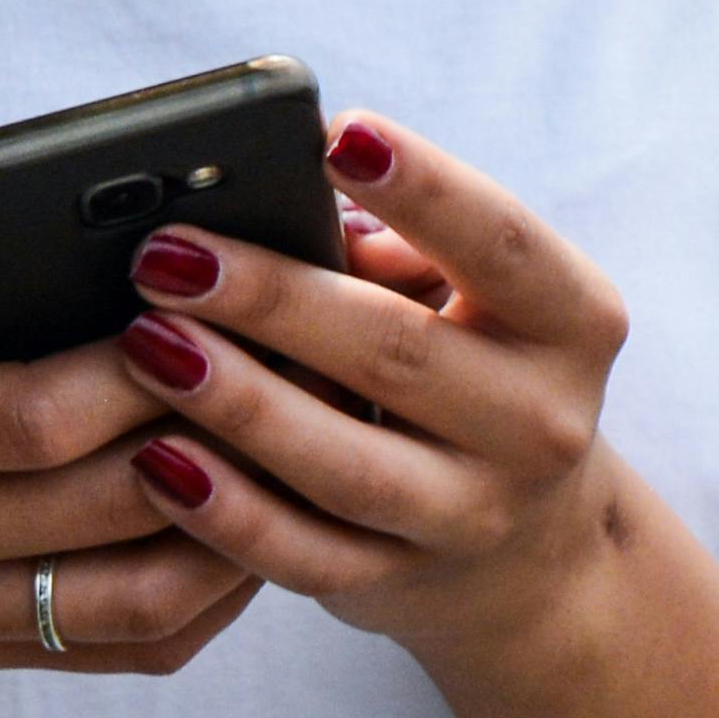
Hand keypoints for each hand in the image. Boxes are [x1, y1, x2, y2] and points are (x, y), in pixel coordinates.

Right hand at [0, 213, 258, 697]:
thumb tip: (22, 203)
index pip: (29, 417)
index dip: (142, 367)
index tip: (217, 296)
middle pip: (106, 503)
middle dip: (219, 425)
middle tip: (296, 352)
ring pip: (138, 595)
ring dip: (238, 522)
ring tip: (292, 434)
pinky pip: (122, 647)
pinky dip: (206, 597)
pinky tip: (248, 522)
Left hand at [105, 111, 630, 664]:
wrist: (527, 547)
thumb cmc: (465, 365)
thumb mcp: (468, 299)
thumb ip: (392, 249)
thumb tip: (273, 191)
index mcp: (571, 320)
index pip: (503, 242)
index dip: (425, 187)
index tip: (335, 133)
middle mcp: (541, 424)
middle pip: (399, 353)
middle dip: (273, 299)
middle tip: (167, 254)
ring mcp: (475, 516)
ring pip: (348, 466)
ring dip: (238, 405)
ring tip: (146, 346)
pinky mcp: (404, 585)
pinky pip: (306, 555)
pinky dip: (228, 515)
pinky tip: (157, 464)